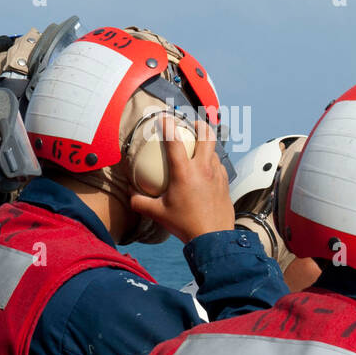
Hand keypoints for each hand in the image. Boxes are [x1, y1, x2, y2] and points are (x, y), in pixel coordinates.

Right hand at [130, 118, 234, 242]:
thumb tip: (130, 195)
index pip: (175, 141)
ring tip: (199, 146)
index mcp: (185, 172)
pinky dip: (213, 162)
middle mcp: (203, 169)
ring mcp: (217, 176)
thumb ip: (140, 203)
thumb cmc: (185, 224)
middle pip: (207, 136)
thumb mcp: (158, 213)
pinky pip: (219, 166)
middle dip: (200, 125)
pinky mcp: (225, 184)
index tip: (163, 116)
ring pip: (215, 151)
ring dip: (207, 145)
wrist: (214, 238)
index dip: (168, 125)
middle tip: (193, 124)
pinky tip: (208, 168)